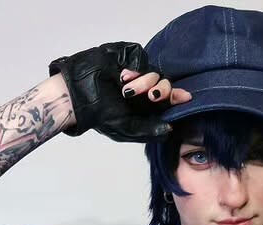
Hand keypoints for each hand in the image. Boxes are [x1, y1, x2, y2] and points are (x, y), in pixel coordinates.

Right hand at [48, 41, 192, 142]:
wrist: (79, 96)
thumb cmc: (101, 115)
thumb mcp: (127, 129)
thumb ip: (149, 130)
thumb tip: (170, 129)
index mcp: (146, 107)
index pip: (168, 100)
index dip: (176, 98)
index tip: (184, 98)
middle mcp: (144, 88)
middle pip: (165, 83)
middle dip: (162, 90)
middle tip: (152, 96)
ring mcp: (136, 71)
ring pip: (154, 71)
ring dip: (144, 81)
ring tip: (125, 90)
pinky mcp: (127, 56)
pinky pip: (141, 57)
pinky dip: (135, 67)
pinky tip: (122, 77)